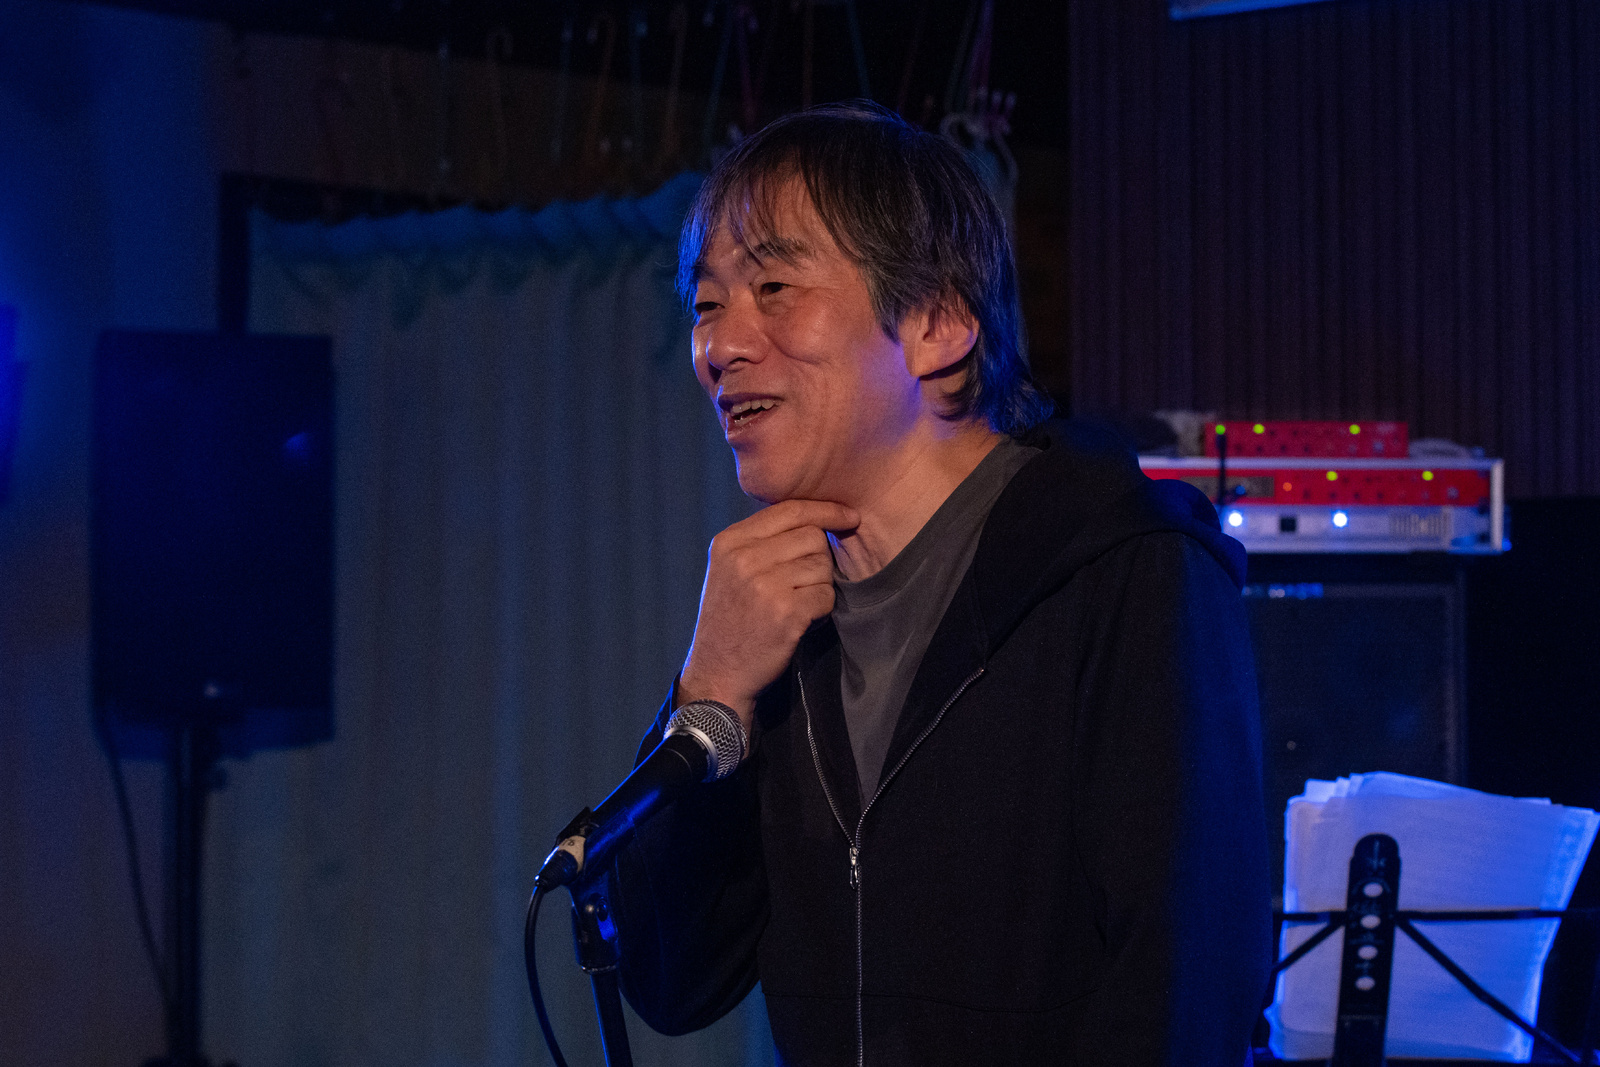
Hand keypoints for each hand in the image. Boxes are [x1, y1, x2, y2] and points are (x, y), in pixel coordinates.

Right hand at [679, 499, 858, 734]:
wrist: (717, 673)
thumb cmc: (730, 620)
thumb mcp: (729, 569)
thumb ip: (761, 541)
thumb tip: (815, 517)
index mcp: (730, 542)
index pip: (790, 509)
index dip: (825, 510)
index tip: (848, 515)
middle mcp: (745, 558)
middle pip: (812, 537)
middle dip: (819, 558)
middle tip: (802, 583)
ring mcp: (765, 585)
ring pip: (822, 566)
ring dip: (819, 586)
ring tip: (796, 603)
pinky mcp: (786, 612)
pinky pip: (826, 595)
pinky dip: (821, 609)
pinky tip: (800, 619)